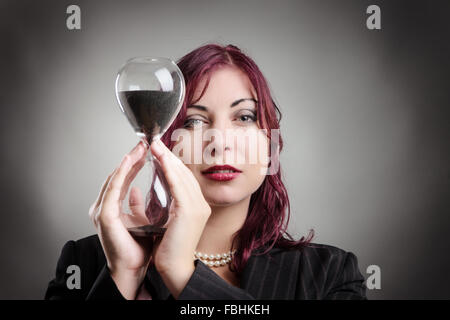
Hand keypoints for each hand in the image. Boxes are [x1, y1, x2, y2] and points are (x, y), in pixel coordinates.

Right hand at [88, 140, 152, 298]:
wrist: (132, 268)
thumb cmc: (137, 247)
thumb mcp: (141, 220)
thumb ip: (136, 205)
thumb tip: (136, 191)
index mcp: (111, 206)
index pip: (124, 178)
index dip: (135, 163)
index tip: (149, 150)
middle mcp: (104, 205)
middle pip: (118, 175)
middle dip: (132, 157)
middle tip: (146, 143)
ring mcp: (101, 209)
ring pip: (114, 178)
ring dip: (127, 161)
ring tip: (140, 147)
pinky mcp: (105, 215)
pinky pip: (113, 189)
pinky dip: (121, 173)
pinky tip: (129, 161)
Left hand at [150, 138, 210, 297]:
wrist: (176, 268)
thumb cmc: (170, 248)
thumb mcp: (169, 221)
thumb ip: (165, 205)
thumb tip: (151, 193)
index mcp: (197, 206)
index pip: (184, 179)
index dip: (172, 163)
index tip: (160, 152)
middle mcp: (201, 204)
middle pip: (185, 173)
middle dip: (169, 157)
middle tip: (156, 143)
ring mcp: (198, 206)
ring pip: (181, 176)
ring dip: (167, 159)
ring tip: (156, 146)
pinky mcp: (190, 210)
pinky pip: (178, 185)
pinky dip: (169, 170)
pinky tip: (161, 160)